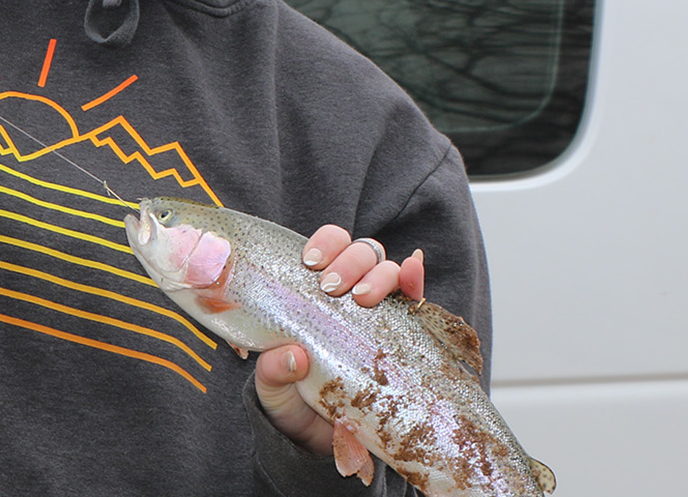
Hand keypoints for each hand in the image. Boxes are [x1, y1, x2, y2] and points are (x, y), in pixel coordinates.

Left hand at [254, 226, 424, 454]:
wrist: (319, 443)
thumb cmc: (291, 402)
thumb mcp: (271, 387)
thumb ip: (272, 371)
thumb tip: (292, 356)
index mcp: (314, 294)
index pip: (327, 249)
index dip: (325, 244)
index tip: (311, 263)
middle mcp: (349, 296)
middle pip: (361, 254)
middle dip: (351, 261)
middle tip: (334, 287)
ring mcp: (379, 315)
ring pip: (388, 270)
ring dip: (379, 274)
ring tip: (364, 298)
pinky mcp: (404, 338)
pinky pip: (416, 302)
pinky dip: (416, 281)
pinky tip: (413, 270)